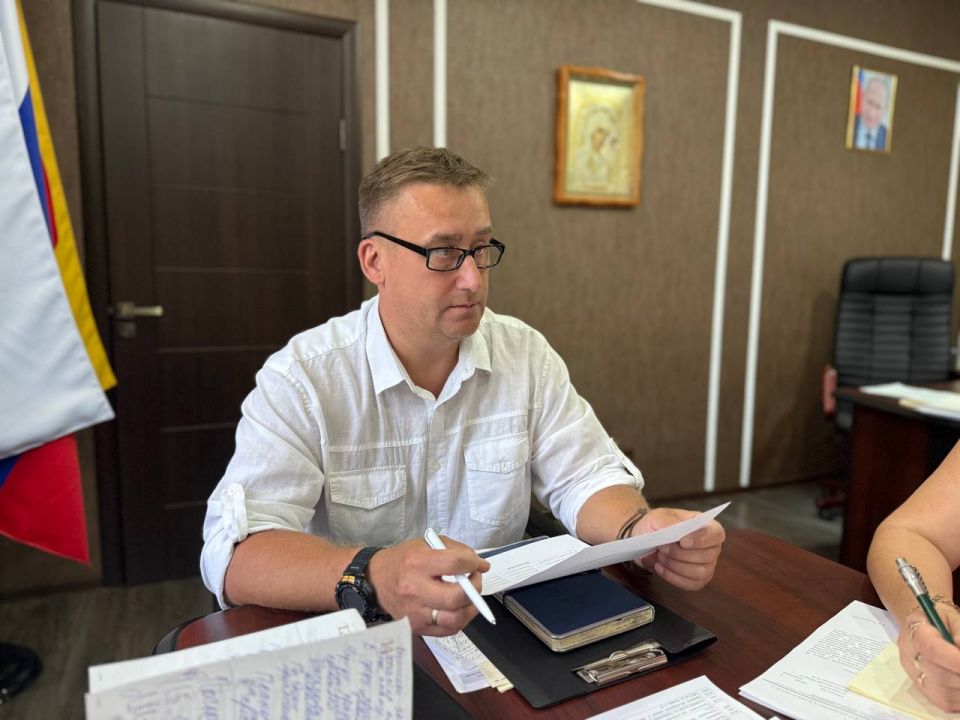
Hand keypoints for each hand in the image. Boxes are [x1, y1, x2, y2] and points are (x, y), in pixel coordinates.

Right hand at [367, 536, 489, 636]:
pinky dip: (460, 620)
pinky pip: (447, 630)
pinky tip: (459, 609)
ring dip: (470, 608)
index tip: (479, 564)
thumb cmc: (403, 560)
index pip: (453, 564)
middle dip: (474, 588)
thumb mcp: (425, 544)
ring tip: (471, 597)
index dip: (472, 564)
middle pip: (455, 597)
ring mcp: (414, 612)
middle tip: (475, 580)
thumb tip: (479, 564)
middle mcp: (414, 589)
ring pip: (454, 619)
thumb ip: (454, 550)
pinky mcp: (415, 627)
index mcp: (417, 563)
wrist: (375, 580)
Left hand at [631, 508, 724, 589]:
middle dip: (681, 554)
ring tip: (661, 557)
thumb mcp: (658, 517)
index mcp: (706, 526)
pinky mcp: (697, 580)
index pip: (716, 534)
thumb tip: (679, 530)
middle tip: (662, 548)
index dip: (702, 539)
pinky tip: (660, 567)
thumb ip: (668, 521)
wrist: (646, 541)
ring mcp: (707, 566)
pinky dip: (672, 577)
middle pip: (708, 556)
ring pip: (700, 572)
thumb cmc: (657, 525)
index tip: (682, 542)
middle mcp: (711, 547)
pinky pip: (691, 584)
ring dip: (676, 566)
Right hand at [897, 604, 959, 711]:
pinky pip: (942, 702)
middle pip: (938, 675)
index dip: (955, 660)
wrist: (923, 624)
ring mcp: (912, 673)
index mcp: (914, 630)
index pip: (931, 649)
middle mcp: (908, 654)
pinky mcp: (919, 687)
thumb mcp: (953, 618)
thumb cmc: (940, 619)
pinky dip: (958, 699)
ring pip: (941, 693)